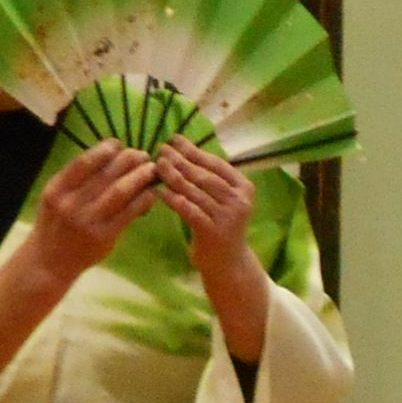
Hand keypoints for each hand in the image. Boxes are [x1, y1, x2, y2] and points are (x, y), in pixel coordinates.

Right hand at [21, 140, 161, 283]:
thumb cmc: (56, 225)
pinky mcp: (104, 237)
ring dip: (139, 176)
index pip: (84, 162)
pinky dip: (143, 200)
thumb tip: (112, 155)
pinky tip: (151, 194)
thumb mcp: (55, 198)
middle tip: (142, 155)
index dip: (105, 149)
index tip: (118, 144)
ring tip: (150, 169)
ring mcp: (87, 221)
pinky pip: (129, 213)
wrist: (49, 262)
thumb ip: (76, 179)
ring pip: (120, 191)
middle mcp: (70, 204)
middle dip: (128, 159)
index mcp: (57, 190)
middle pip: (106, 174)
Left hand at [153, 138, 254, 261]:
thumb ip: (211, 180)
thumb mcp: (224, 200)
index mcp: (244, 187)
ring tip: (157, 166)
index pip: (216, 164)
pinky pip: (189, 210)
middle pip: (204, 175)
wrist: (228, 263)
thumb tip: (182, 152)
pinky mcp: (213, 232)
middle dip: (181, 160)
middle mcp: (239, 200)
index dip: (194, 150)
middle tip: (161, 150)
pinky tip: (159, 191)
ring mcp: (227, 216)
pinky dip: (173, 199)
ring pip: (195, 191)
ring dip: (174, 176)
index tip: (175, 139)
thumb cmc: (221, 226)